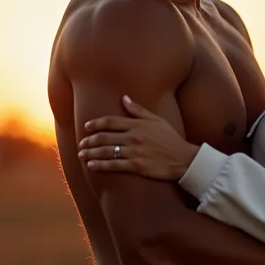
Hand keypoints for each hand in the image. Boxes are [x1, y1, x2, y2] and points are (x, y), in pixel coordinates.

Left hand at [78, 95, 198, 179]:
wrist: (184, 158)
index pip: (110, 121)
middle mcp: (134, 137)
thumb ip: (138, 110)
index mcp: (137, 124)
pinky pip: (114, 165)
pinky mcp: (136, 166)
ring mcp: (134, 152)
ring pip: (106, 151)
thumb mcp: (157, 120)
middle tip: (81, 144)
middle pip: (104, 137)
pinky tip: (91, 166)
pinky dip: (100, 165)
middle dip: (89, 140)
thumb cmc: (171, 138)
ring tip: (82, 155)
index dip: (95, 124)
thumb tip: (124, 98)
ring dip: (91, 153)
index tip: (86, 127)